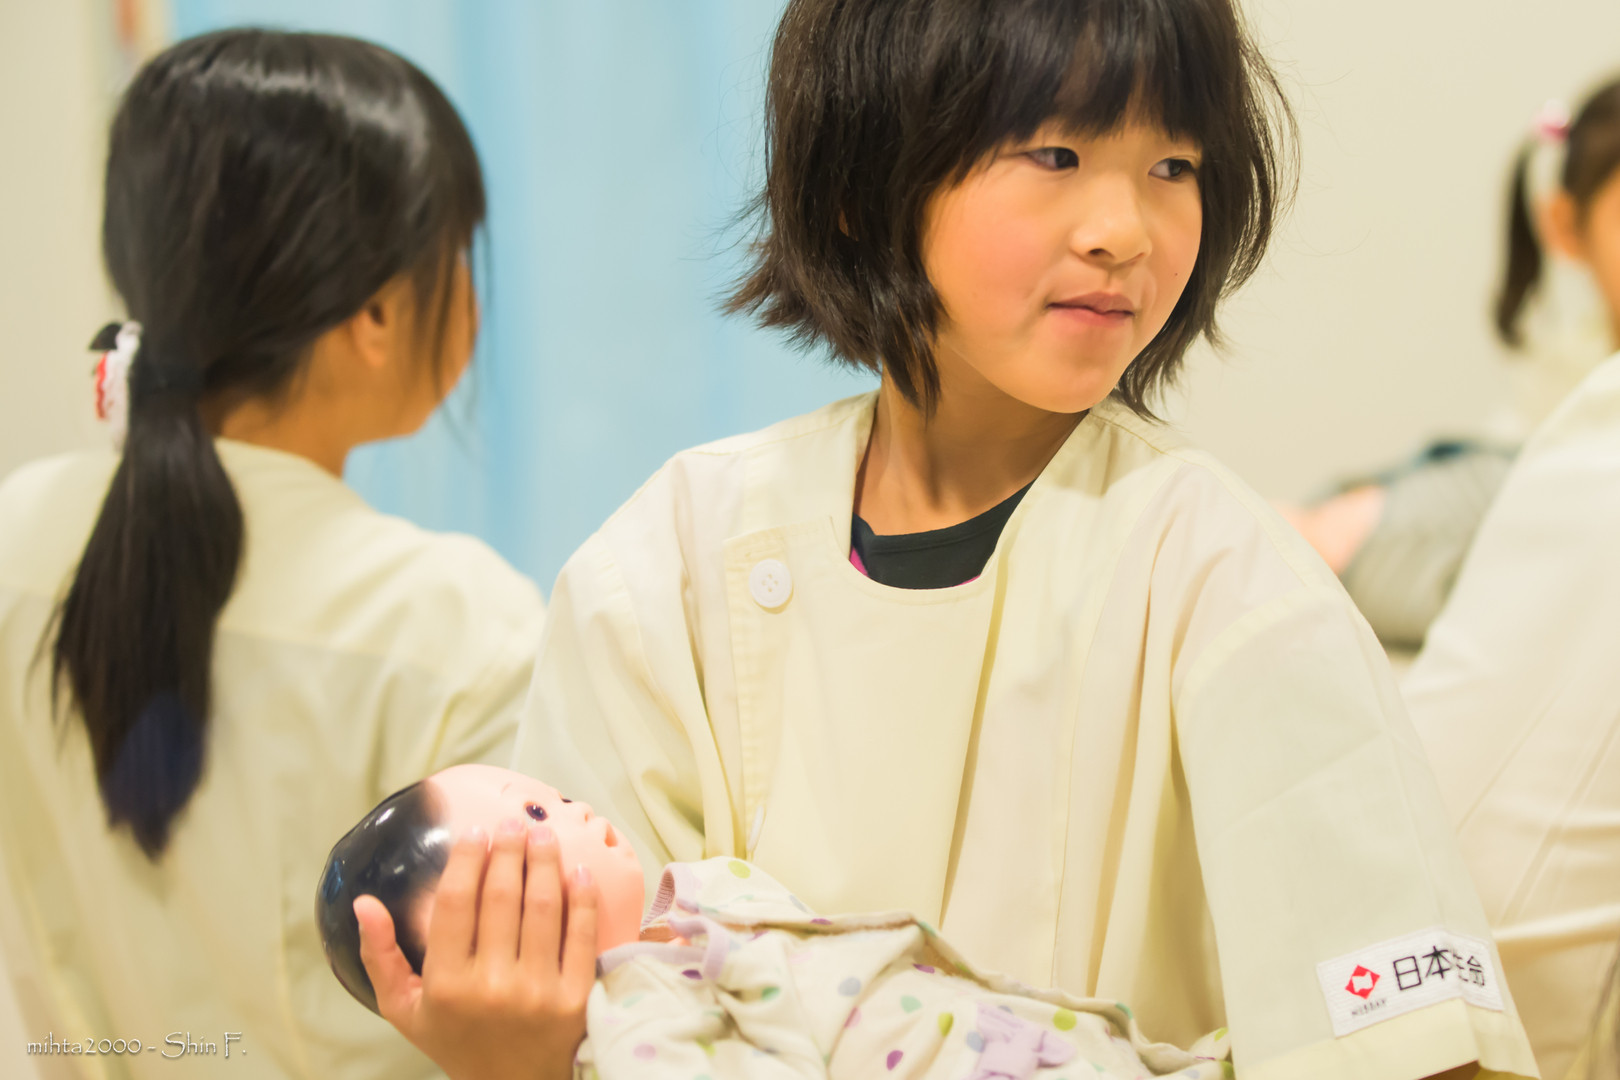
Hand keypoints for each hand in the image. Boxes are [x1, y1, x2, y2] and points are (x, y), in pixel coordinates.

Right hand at [355, 819, 599, 1079]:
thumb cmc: (455, 1041)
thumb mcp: (404, 1009)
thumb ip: (380, 956)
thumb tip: (364, 903)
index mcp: (446, 984)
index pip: (457, 903)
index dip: (468, 860)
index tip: (475, 832)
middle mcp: (491, 985)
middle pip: (502, 897)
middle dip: (509, 850)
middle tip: (513, 823)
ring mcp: (537, 991)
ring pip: (543, 907)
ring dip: (545, 862)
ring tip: (542, 835)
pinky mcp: (575, 998)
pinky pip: (581, 935)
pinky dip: (582, 898)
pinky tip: (577, 870)